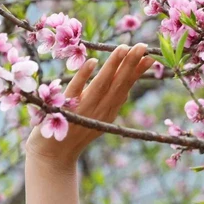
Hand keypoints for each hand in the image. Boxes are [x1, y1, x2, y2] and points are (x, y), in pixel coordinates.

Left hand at [23, 44, 154, 172]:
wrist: (52, 157)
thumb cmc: (75, 134)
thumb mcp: (99, 121)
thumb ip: (111, 105)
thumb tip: (127, 88)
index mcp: (108, 112)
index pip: (126, 88)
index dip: (138, 72)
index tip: (151, 56)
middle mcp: (99, 111)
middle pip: (117, 84)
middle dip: (130, 64)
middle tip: (142, 46)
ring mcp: (82, 110)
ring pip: (101, 85)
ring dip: (112, 66)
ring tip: (123, 48)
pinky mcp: (64, 109)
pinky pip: (75, 90)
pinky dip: (84, 76)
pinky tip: (92, 61)